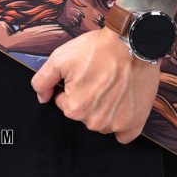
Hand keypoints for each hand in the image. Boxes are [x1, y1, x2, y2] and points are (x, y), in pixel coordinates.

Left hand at [31, 26, 159, 143]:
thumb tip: (42, 98)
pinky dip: (121, 120)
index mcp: (74, 108)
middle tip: (97, 76)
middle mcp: (94, 122)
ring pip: (102, 121)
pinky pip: (123, 133)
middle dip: (87, 97)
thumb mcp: (60, 57)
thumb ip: (43, 80)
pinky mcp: (135, 123)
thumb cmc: (97, 49)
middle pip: (83, 112)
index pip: (64, 102)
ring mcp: (116, 124)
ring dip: (104, 108)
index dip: (71, 85)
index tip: (83, 73)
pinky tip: (122, 102)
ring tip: (112, 84)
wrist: (131, 43)